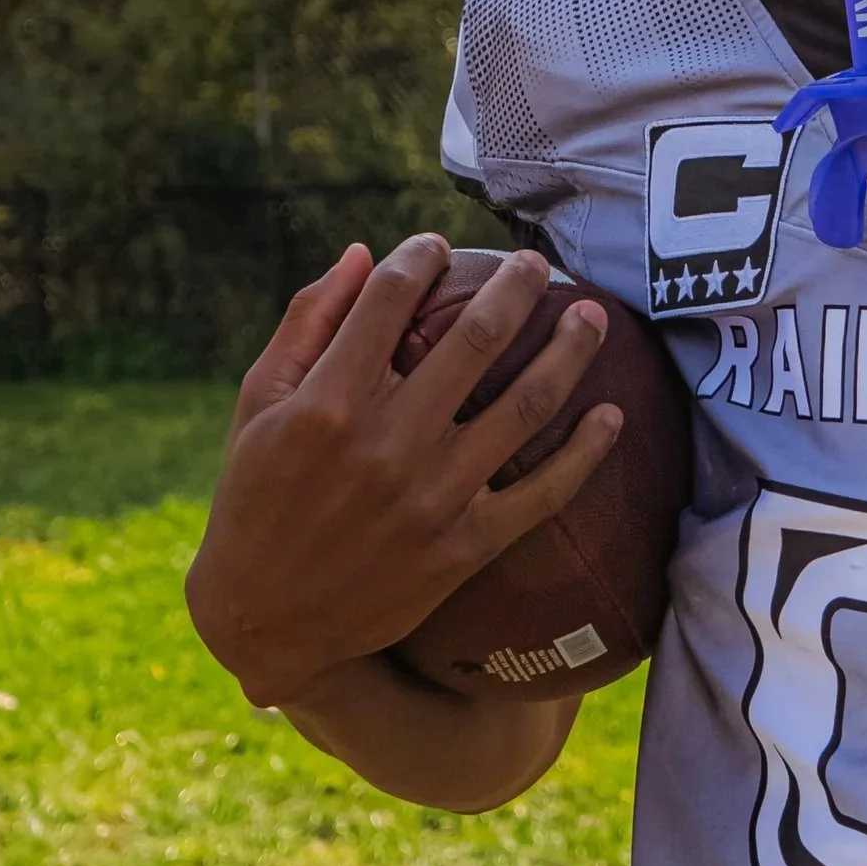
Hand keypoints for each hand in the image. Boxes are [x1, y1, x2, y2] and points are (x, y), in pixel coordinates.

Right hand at [185, 236, 620, 709]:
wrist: (265, 620)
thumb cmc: (254, 498)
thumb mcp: (258, 405)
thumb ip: (308, 323)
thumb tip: (364, 252)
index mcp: (327, 401)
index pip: (391, 299)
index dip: (421, 257)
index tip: (439, 246)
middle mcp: (386, 443)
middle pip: (475, 339)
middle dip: (516, 287)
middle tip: (535, 263)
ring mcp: (432, 497)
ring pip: (524, 406)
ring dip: (569, 351)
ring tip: (592, 315)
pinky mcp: (463, 547)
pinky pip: (543, 494)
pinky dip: (586, 452)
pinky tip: (612, 414)